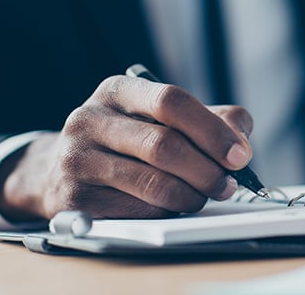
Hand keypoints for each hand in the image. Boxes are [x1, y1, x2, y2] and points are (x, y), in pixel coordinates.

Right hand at [0, 76, 253, 220]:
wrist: (63, 170)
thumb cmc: (131, 141)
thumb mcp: (167, 118)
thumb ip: (214, 120)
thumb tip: (241, 143)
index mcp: (119, 90)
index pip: (171, 101)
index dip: (212, 130)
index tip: (239, 155)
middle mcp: (91, 119)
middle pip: (163, 145)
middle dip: (207, 170)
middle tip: (228, 185)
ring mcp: (77, 159)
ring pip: (152, 183)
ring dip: (191, 195)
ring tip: (204, 196)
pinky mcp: (74, 200)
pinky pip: (135, 212)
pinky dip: (165, 213)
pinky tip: (173, 208)